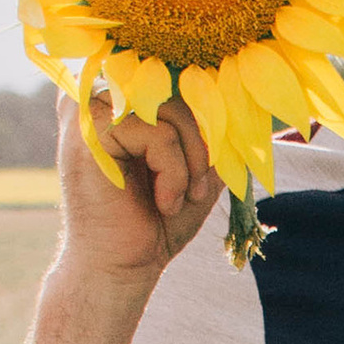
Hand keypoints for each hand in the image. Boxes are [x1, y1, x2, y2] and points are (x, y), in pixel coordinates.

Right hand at [54, 84, 221, 293]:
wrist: (119, 266)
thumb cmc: (156, 219)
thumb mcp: (198, 167)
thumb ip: (214, 131)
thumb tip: (254, 107)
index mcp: (121, 94)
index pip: (181, 76)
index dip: (208, 115)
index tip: (209, 164)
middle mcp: (101, 90)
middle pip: (180, 89)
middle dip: (203, 143)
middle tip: (199, 189)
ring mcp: (89, 106)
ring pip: (173, 110)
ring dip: (191, 162)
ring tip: (180, 198)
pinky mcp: (88, 128)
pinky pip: (159, 135)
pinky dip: (174, 174)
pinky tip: (163, 203)